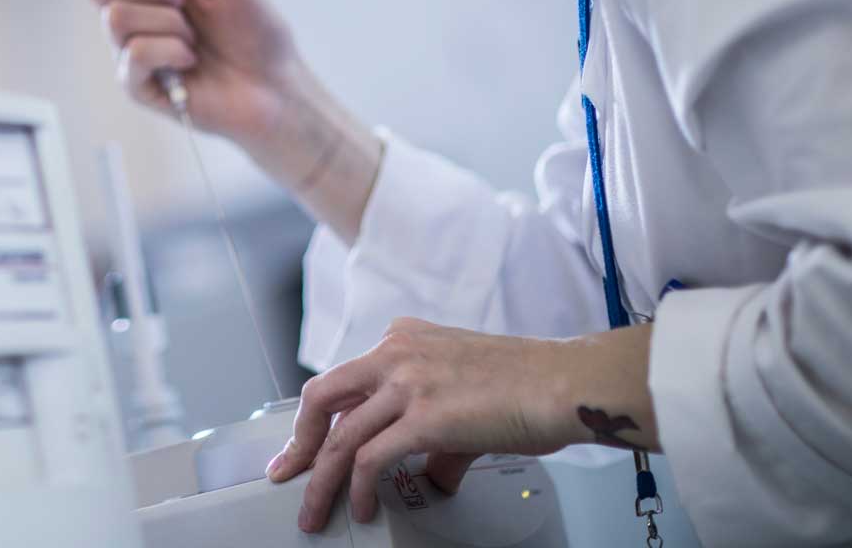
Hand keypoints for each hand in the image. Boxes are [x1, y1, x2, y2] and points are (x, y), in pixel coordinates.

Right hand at [75, 0, 384, 233]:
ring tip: (195, 38)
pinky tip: (191, 59)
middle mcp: (134, 15)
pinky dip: (170, 50)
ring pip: (117, 18)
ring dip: (167, 22)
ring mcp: (132, 51)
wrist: (276, 84)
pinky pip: (134, 54)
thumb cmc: (256, 31)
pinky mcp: (138, 85)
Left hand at [265, 318, 657, 532]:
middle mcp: (396, 353)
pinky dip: (358, 488)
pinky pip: (369, 458)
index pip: (344, 379)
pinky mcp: (423, 417)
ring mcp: (407, 382)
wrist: (564, 382)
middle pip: (321, 397)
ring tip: (317, 512)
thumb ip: (436, 434)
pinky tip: (362, 506)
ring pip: (339, 435)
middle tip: (287, 473)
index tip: (304, 444)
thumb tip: (430, 474)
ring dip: (321, 481)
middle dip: (298, 442)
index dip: (318, 417)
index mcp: (402, 339)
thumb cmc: (528, 386)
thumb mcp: (464, 394)